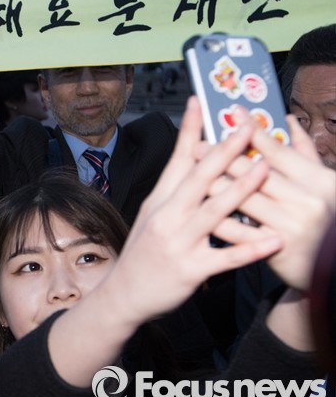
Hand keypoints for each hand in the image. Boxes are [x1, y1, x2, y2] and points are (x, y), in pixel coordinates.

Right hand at [105, 97, 282, 325]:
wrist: (123, 294)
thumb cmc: (143, 253)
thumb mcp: (152, 216)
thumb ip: (174, 191)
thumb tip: (194, 162)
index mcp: (159, 201)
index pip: (176, 160)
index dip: (189, 131)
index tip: (198, 102)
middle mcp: (166, 217)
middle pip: (197, 179)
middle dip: (224, 151)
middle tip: (247, 127)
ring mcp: (177, 243)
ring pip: (213, 212)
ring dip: (241, 189)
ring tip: (266, 169)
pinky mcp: (190, 270)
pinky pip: (225, 257)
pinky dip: (250, 249)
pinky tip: (274, 240)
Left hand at [208, 115, 335, 290]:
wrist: (330, 268)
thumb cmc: (322, 218)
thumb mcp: (320, 183)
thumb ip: (303, 151)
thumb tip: (286, 119)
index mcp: (318, 180)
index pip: (279, 150)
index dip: (254, 130)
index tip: (233, 114)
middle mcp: (308, 200)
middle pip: (256, 173)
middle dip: (224, 157)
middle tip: (199, 145)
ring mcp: (293, 225)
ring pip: (244, 200)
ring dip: (216, 185)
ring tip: (193, 174)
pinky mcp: (276, 248)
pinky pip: (240, 232)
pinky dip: (218, 219)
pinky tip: (199, 209)